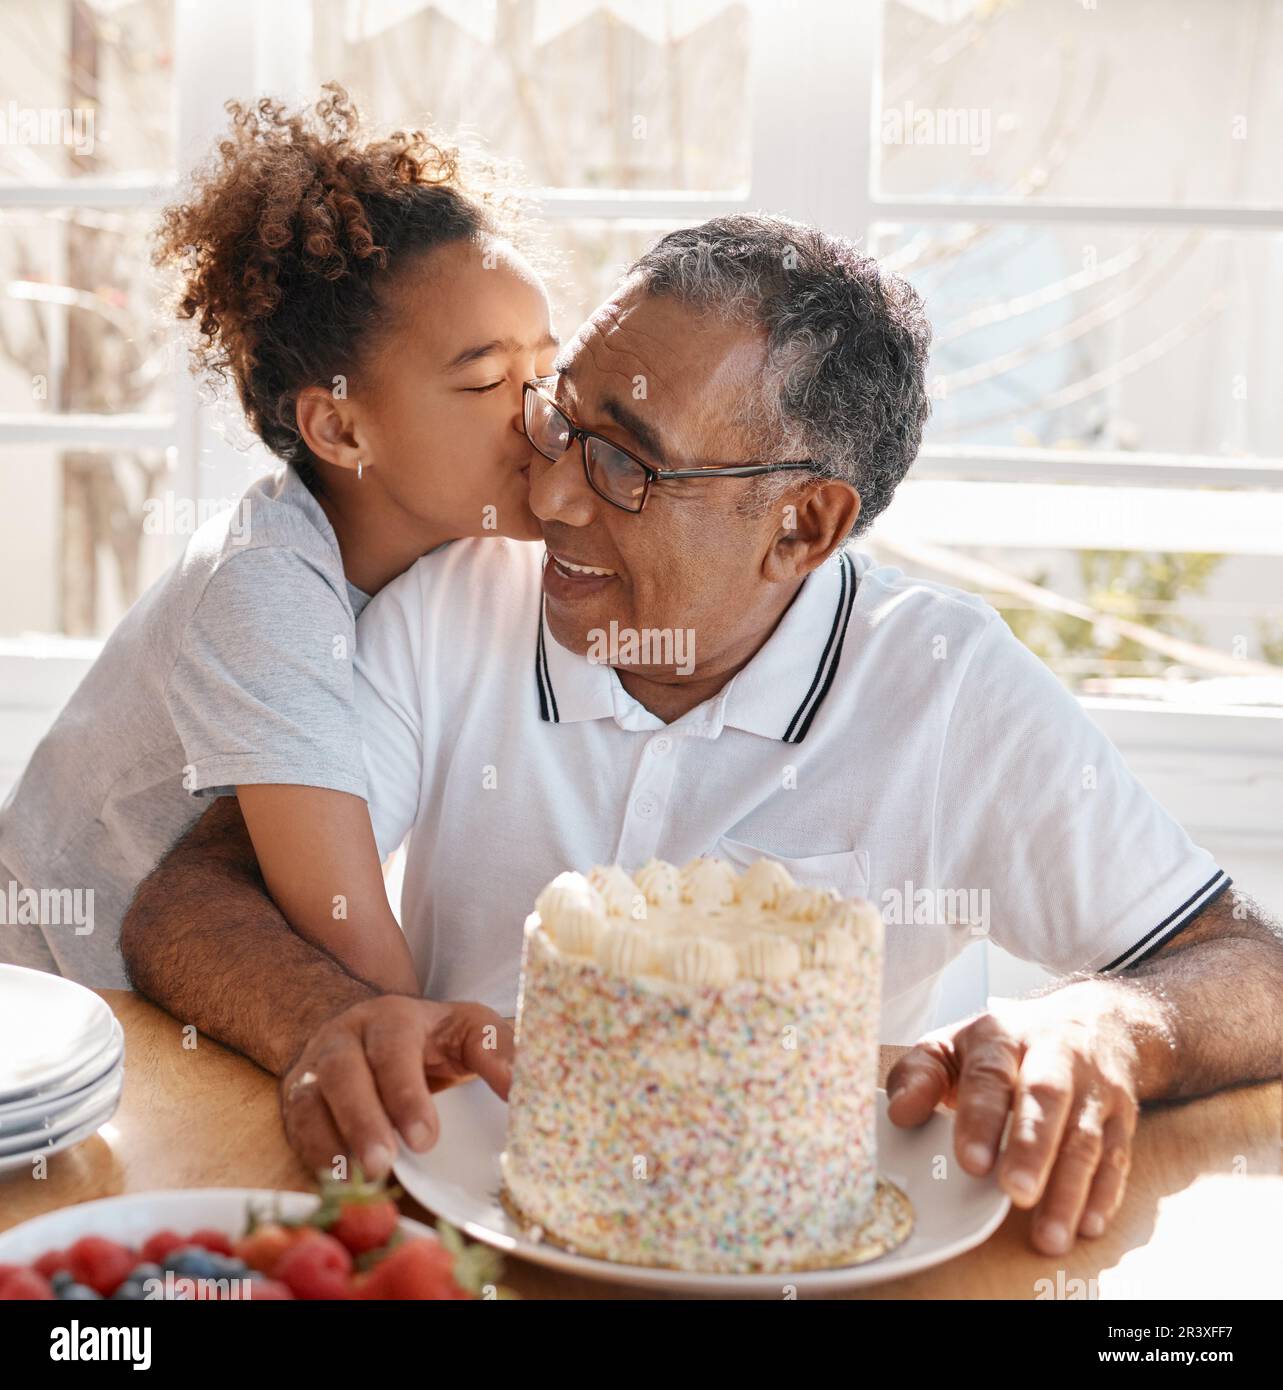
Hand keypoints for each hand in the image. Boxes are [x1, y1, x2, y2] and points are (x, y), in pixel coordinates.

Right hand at [279, 995, 513, 1178]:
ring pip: (309, 1101)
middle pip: (343, 1074)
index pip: (393, 1049)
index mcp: (391, 1017)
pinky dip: (312, 1156)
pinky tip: (336, 1182)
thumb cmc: (431, 1036)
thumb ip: (495, 1050)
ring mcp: (314, 1068)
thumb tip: (516, 1087)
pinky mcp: (298, 1101)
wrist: (369, 1029)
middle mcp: (345, 1038)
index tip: (426, 1139)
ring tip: (359, 1180)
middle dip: (362, 1121)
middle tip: (385, 1164)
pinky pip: (296, 1129)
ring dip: (331, 1143)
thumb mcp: (469, 1027)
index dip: (405, 1093)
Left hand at [885, 984, 1142, 1254]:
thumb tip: (899, 1113)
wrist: (1092, 1021)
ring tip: (1049, 1234)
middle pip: (1047, 1099)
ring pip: (1086, 1136)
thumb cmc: (1007, 1045)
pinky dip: (1104, 1193)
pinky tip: (1087, 1224)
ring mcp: (1094, 1087)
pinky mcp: (1122, 1116)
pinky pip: (1117, 1156)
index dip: (982, 1118)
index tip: (971, 1162)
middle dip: (1032, 1149)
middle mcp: (1054, 1055)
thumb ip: (920, 1075)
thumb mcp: (954, 1044)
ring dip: (1069, 1188)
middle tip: (1015, 1193)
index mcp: (1003, 1036)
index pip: (990, 1074)